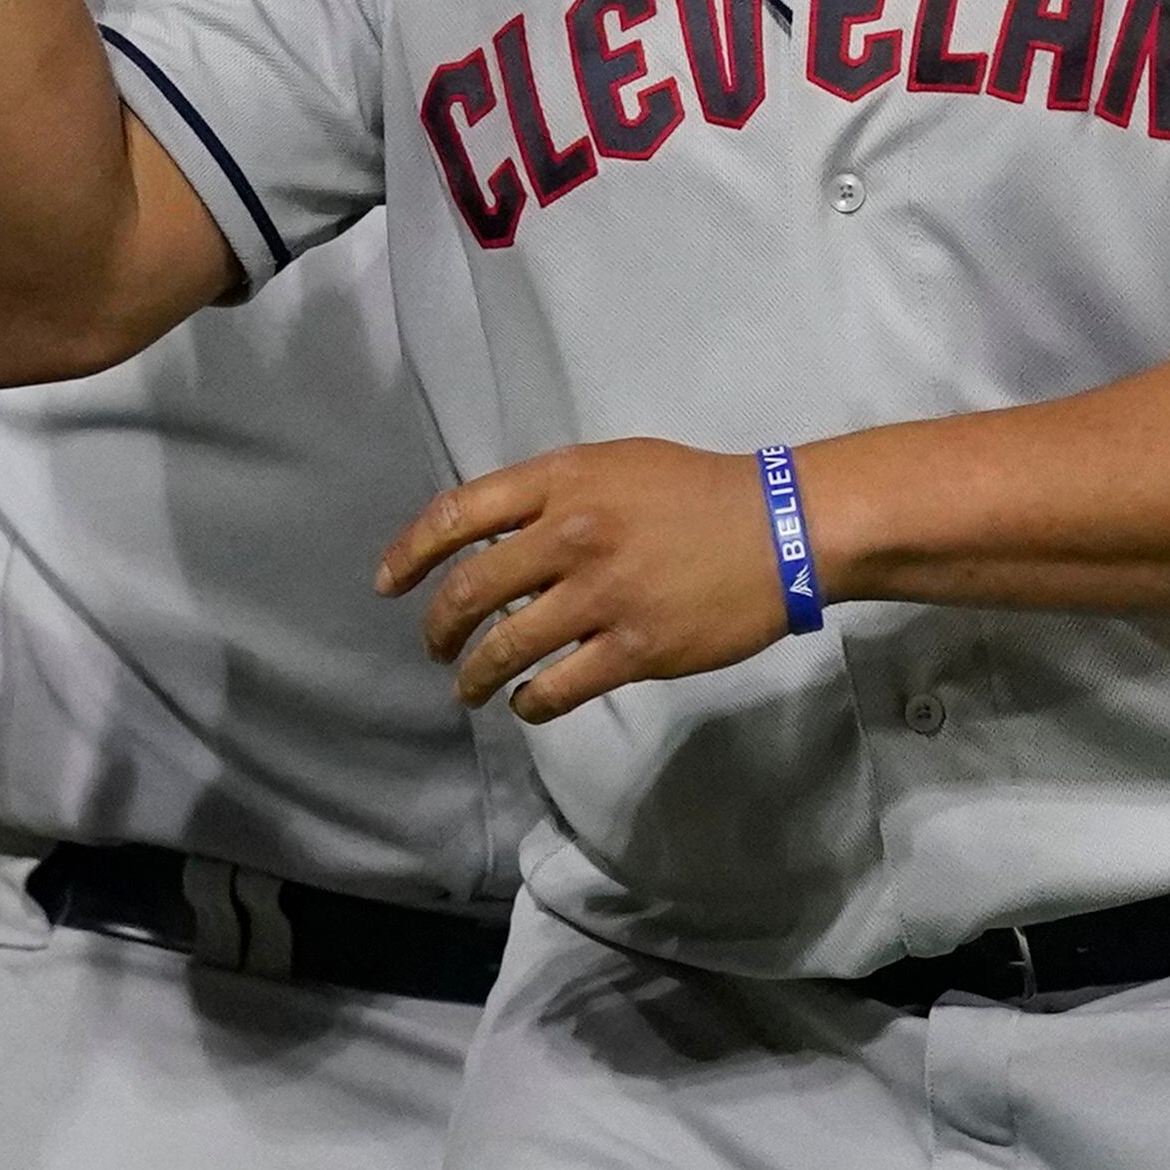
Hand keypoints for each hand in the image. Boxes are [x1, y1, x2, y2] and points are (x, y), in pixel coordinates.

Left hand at [382, 441, 794, 721]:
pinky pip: (557, 688)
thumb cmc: (695, 492)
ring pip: (505, 647)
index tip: (387, 583)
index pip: (456, 515)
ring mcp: (601, 595)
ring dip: (475, 676)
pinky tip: (528, 704)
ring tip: (469, 689)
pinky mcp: (634, 648)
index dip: (408, 553)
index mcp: (561, 481)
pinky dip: (530, 703)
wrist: (782, 529)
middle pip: (469, 589)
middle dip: (438, 627)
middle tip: (435, 646)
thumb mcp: (614, 465)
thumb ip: (550, 494)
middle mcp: (570, 534)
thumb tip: (492, 535)